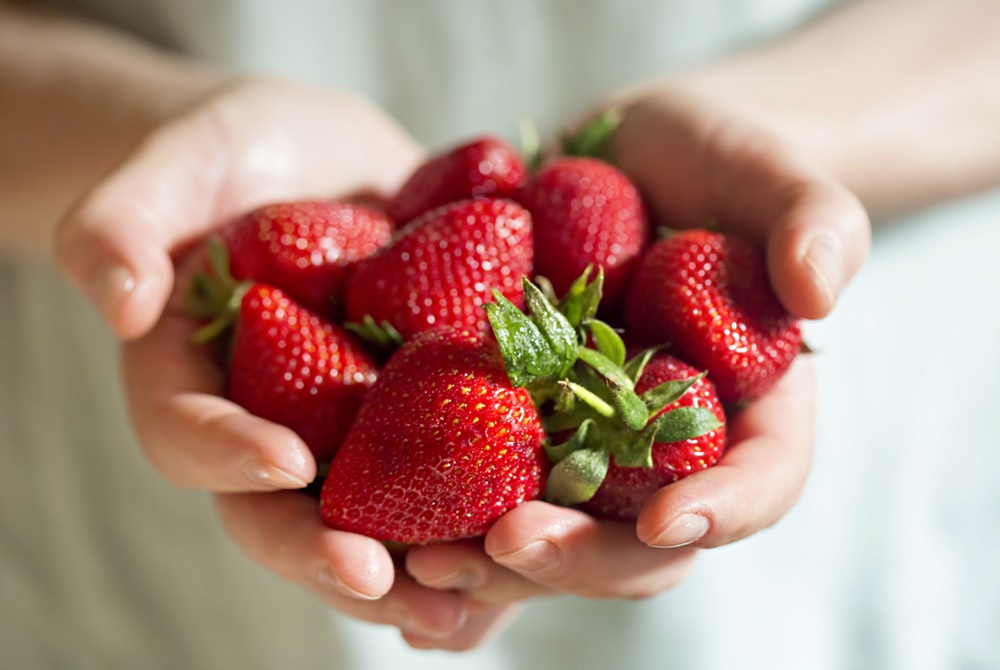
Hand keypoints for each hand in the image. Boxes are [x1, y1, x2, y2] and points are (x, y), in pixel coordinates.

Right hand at [54, 77, 509, 641]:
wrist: (321, 161)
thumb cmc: (231, 156)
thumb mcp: (176, 163)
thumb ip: (123, 220)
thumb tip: (115, 296)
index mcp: (196, 383)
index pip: (191, 435)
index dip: (229, 456)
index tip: (285, 463)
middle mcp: (273, 426)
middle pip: (287, 514)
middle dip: (334, 556)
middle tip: (386, 583)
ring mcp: (352, 429)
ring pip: (375, 520)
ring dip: (419, 568)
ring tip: (470, 601)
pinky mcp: (424, 411)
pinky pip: (450, 476)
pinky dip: (485, 516)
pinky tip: (534, 545)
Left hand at [401, 81, 867, 637]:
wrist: (630, 159)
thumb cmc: (717, 165)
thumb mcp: (772, 175)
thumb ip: (813, 219)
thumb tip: (821, 289)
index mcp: (747, 412)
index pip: (760, 481)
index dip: (724, 511)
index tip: (671, 522)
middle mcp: (663, 451)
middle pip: (637, 540)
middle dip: (578, 558)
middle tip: (509, 546)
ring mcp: (584, 445)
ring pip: (552, 535)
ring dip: (492, 565)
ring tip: (423, 562)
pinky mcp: (515, 425)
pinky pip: (482, 492)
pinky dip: (440, 527)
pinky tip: (387, 550)